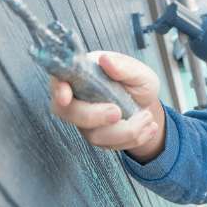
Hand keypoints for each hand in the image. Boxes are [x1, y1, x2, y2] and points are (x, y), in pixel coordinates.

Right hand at [50, 51, 165, 160]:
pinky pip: (109, 145)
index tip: (66, 97)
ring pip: (93, 134)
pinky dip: (132, 139)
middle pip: (67, 112)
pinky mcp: (97, 136)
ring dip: (124, 130)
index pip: (59, 80)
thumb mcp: (139, 71)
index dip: (58, 89)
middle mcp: (79, 97)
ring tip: (147, 117)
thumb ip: (124, 66)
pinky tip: (148, 128)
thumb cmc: (138, 83)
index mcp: (84, 73)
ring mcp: (85, 120)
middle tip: (118, 112)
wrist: (147, 105)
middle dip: (92, 116)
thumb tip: (106, 61)